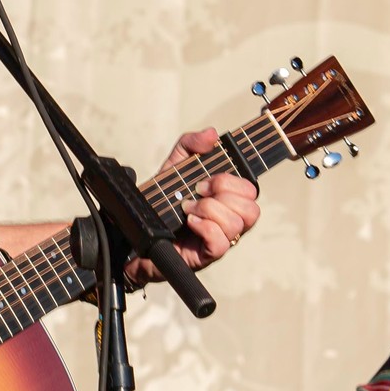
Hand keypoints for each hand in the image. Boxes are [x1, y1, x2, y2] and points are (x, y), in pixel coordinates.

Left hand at [124, 129, 261, 285]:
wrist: (137, 228)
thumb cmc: (163, 199)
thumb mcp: (175, 165)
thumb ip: (191, 144)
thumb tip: (212, 134)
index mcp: (228, 200)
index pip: (251, 190)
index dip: (229, 181)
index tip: (203, 181)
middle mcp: (230, 221)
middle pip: (252, 209)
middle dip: (222, 195)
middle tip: (196, 193)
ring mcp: (221, 240)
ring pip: (237, 225)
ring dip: (209, 210)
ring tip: (188, 210)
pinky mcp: (207, 256)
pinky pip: (220, 243)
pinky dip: (204, 228)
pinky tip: (189, 223)